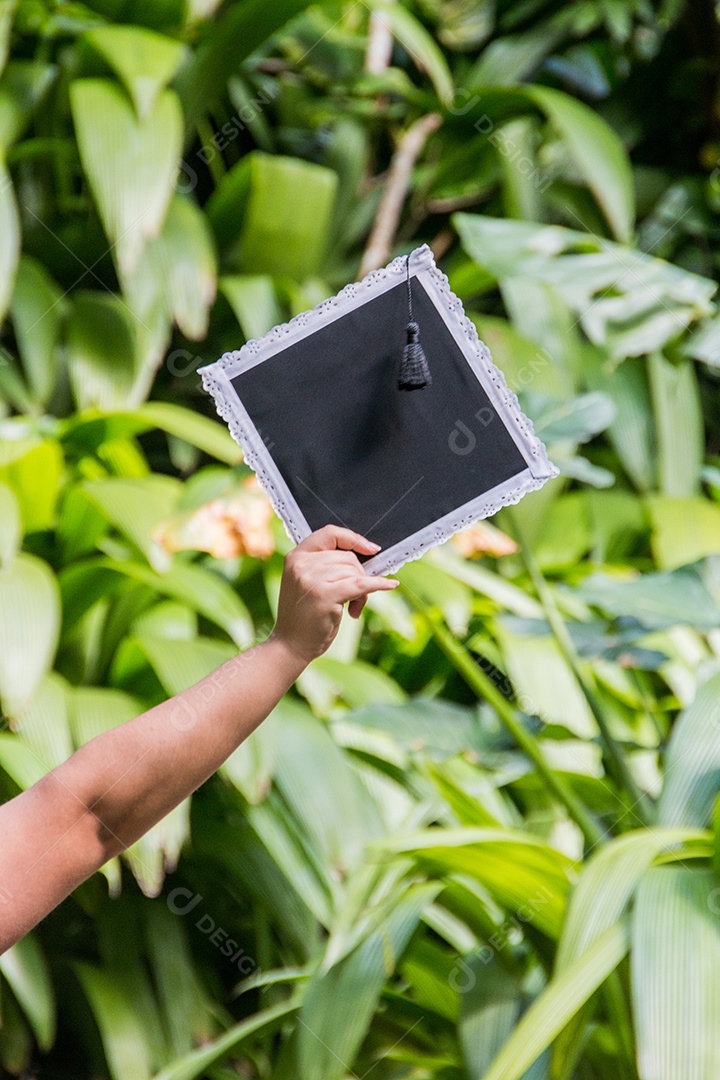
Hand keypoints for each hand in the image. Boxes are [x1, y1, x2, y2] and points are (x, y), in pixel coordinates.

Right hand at [271, 525, 398, 663]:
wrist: (290, 645)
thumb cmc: (303, 616)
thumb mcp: (306, 582)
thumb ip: (325, 566)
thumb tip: (366, 555)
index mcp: (296, 556)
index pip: (329, 534)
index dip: (353, 538)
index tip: (371, 548)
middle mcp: (302, 564)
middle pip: (347, 557)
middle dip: (358, 576)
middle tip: (354, 600)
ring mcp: (312, 579)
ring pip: (355, 573)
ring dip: (361, 592)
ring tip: (352, 609)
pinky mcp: (325, 595)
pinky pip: (361, 585)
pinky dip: (379, 584)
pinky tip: (391, 585)